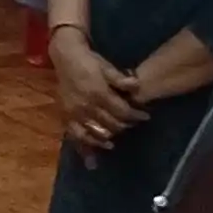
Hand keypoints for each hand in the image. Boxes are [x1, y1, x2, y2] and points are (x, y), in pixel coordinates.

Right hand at [52, 35, 144, 153]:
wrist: (66, 57)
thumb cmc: (90, 61)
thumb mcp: (107, 66)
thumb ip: (121, 78)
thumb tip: (136, 85)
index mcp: (99, 93)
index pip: (122, 111)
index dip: (136, 115)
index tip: (145, 116)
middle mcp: (87, 106)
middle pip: (111, 124)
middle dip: (125, 125)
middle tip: (133, 124)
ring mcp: (75, 113)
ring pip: (95, 132)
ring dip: (108, 138)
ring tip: (116, 139)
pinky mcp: (66, 116)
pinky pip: (76, 136)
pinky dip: (86, 146)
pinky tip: (94, 155)